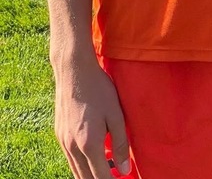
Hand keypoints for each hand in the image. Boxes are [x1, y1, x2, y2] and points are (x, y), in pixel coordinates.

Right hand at [54, 58, 130, 178]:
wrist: (74, 71)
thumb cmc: (99, 90)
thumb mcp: (116, 115)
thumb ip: (120, 144)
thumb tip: (124, 170)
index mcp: (89, 145)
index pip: (100, 178)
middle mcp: (72, 147)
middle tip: (114, 177)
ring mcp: (63, 141)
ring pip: (76, 170)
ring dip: (90, 175)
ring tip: (107, 169)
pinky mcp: (59, 134)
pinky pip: (70, 158)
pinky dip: (81, 164)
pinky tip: (94, 156)